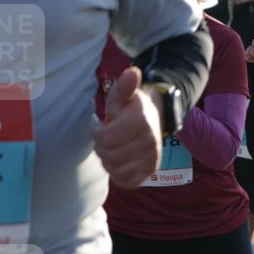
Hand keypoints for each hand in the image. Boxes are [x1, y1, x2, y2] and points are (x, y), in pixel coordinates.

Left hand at [94, 67, 162, 187]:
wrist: (154, 121)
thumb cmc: (132, 109)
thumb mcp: (124, 95)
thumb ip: (125, 86)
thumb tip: (132, 72)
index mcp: (142, 124)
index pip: (106, 139)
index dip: (99, 133)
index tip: (104, 126)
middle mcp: (150, 144)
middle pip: (108, 155)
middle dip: (103, 146)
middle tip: (109, 138)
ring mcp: (151, 161)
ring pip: (115, 169)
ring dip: (109, 159)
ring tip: (115, 148)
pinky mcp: (149, 173)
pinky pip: (125, 181)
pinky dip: (118, 173)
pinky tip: (120, 160)